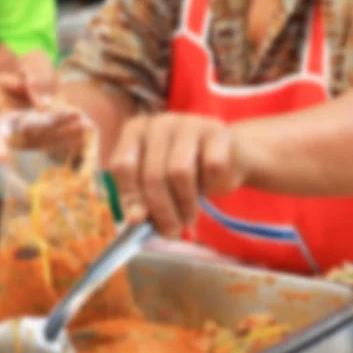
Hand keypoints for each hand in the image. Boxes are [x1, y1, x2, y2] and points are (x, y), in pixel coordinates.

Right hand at [0, 51, 82, 160]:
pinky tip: (83, 124)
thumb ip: (38, 74)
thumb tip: (41, 101)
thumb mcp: (37, 63)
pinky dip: (69, 133)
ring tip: (74, 120)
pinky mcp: (38, 143)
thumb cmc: (36, 76)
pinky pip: (53, 140)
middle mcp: (2, 118)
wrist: (54, 96)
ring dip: (51, 133)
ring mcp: (20, 134)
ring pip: (32, 138)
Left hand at [109, 113, 248, 236]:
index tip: (140, 221)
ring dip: (186, 204)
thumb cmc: (185, 176)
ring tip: (189, 216)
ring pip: (180, 172)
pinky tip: (211, 187)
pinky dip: (211, 185)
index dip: (130, 198)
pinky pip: (212, 166)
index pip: (122, 166)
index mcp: (135, 131)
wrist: (229, 160)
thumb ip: (141, 202)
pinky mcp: (217, 130)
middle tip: (171, 231)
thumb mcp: (158, 188)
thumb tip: (135, 220)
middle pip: (152, 174)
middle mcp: (159, 122)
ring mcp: (189, 122)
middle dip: (162, 211)